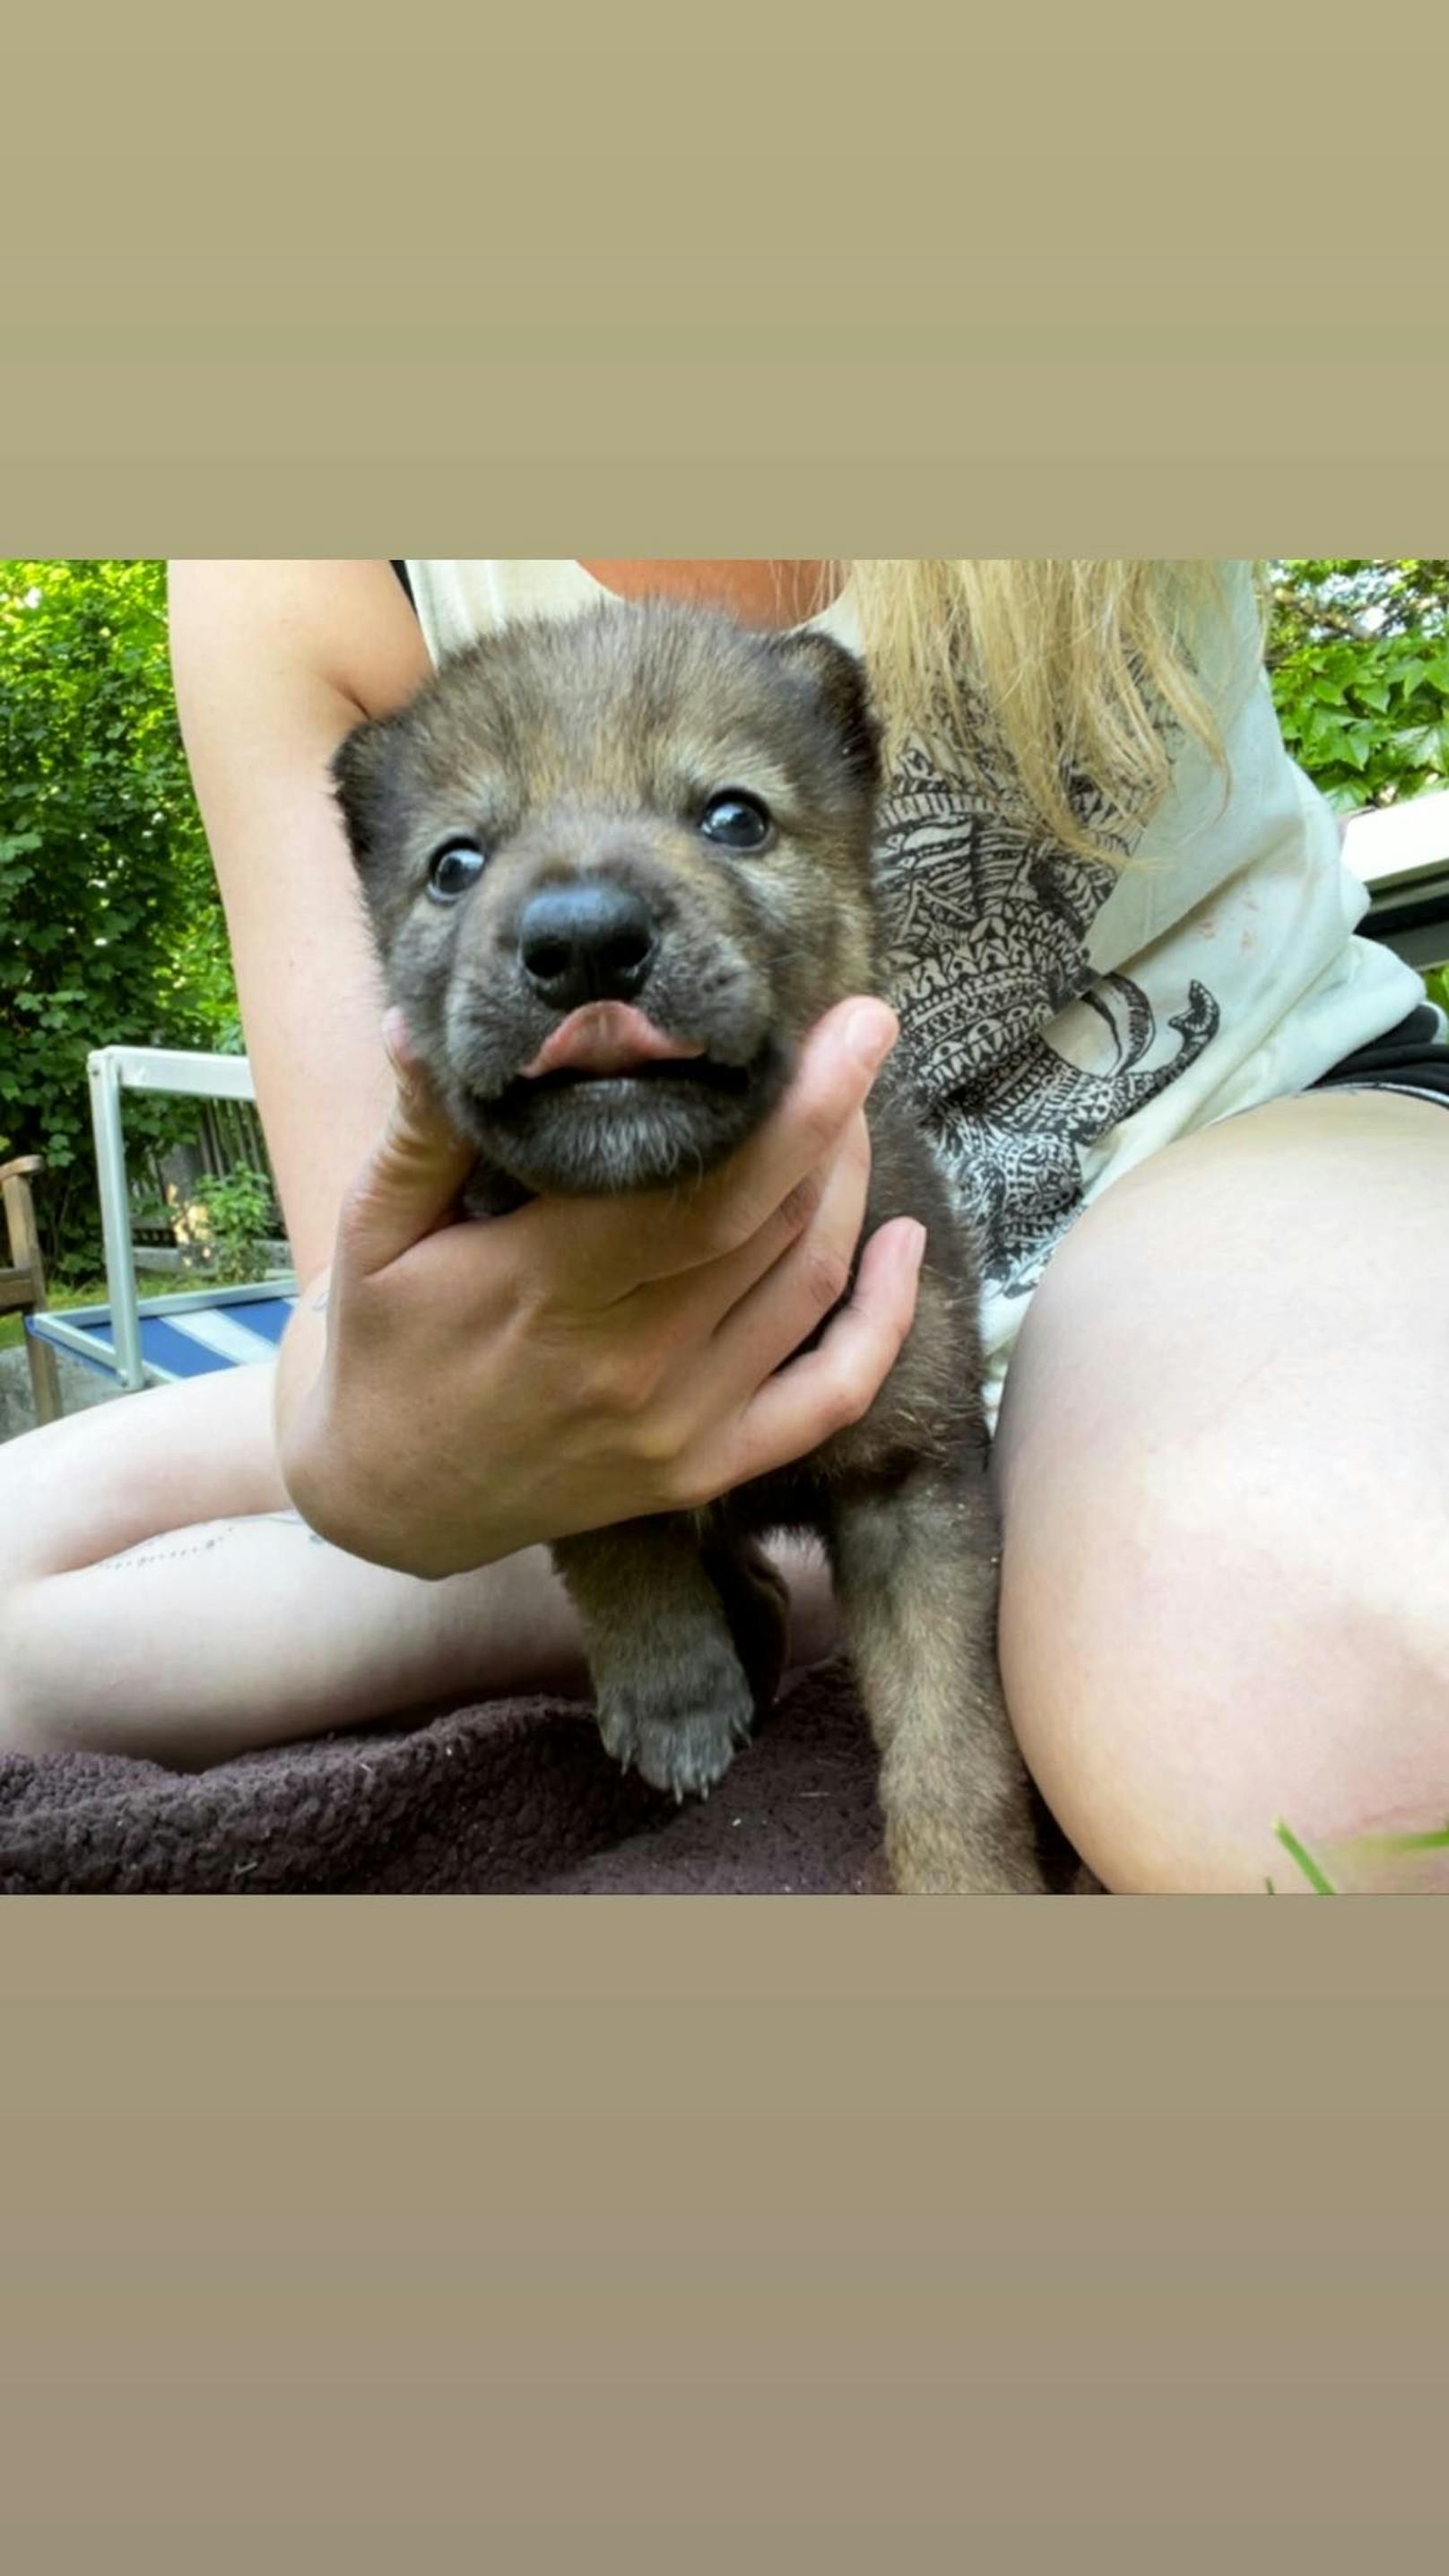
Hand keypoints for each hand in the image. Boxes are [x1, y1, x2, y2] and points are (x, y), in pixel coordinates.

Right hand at [276, 998, 926, 1577]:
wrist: (390, 1501)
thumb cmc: (386, 1346)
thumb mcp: (372, 1233)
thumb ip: (420, 1128)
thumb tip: (417, 1021)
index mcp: (548, 1287)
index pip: (705, 1187)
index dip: (796, 1105)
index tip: (852, 1024)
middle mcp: (629, 1361)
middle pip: (773, 1223)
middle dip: (833, 1120)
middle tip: (853, 1040)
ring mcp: (676, 1424)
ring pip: (807, 1286)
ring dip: (848, 1191)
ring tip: (849, 1114)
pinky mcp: (703, 1469)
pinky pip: (828, 1397)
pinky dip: (884, 1321)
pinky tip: (901, 1246)